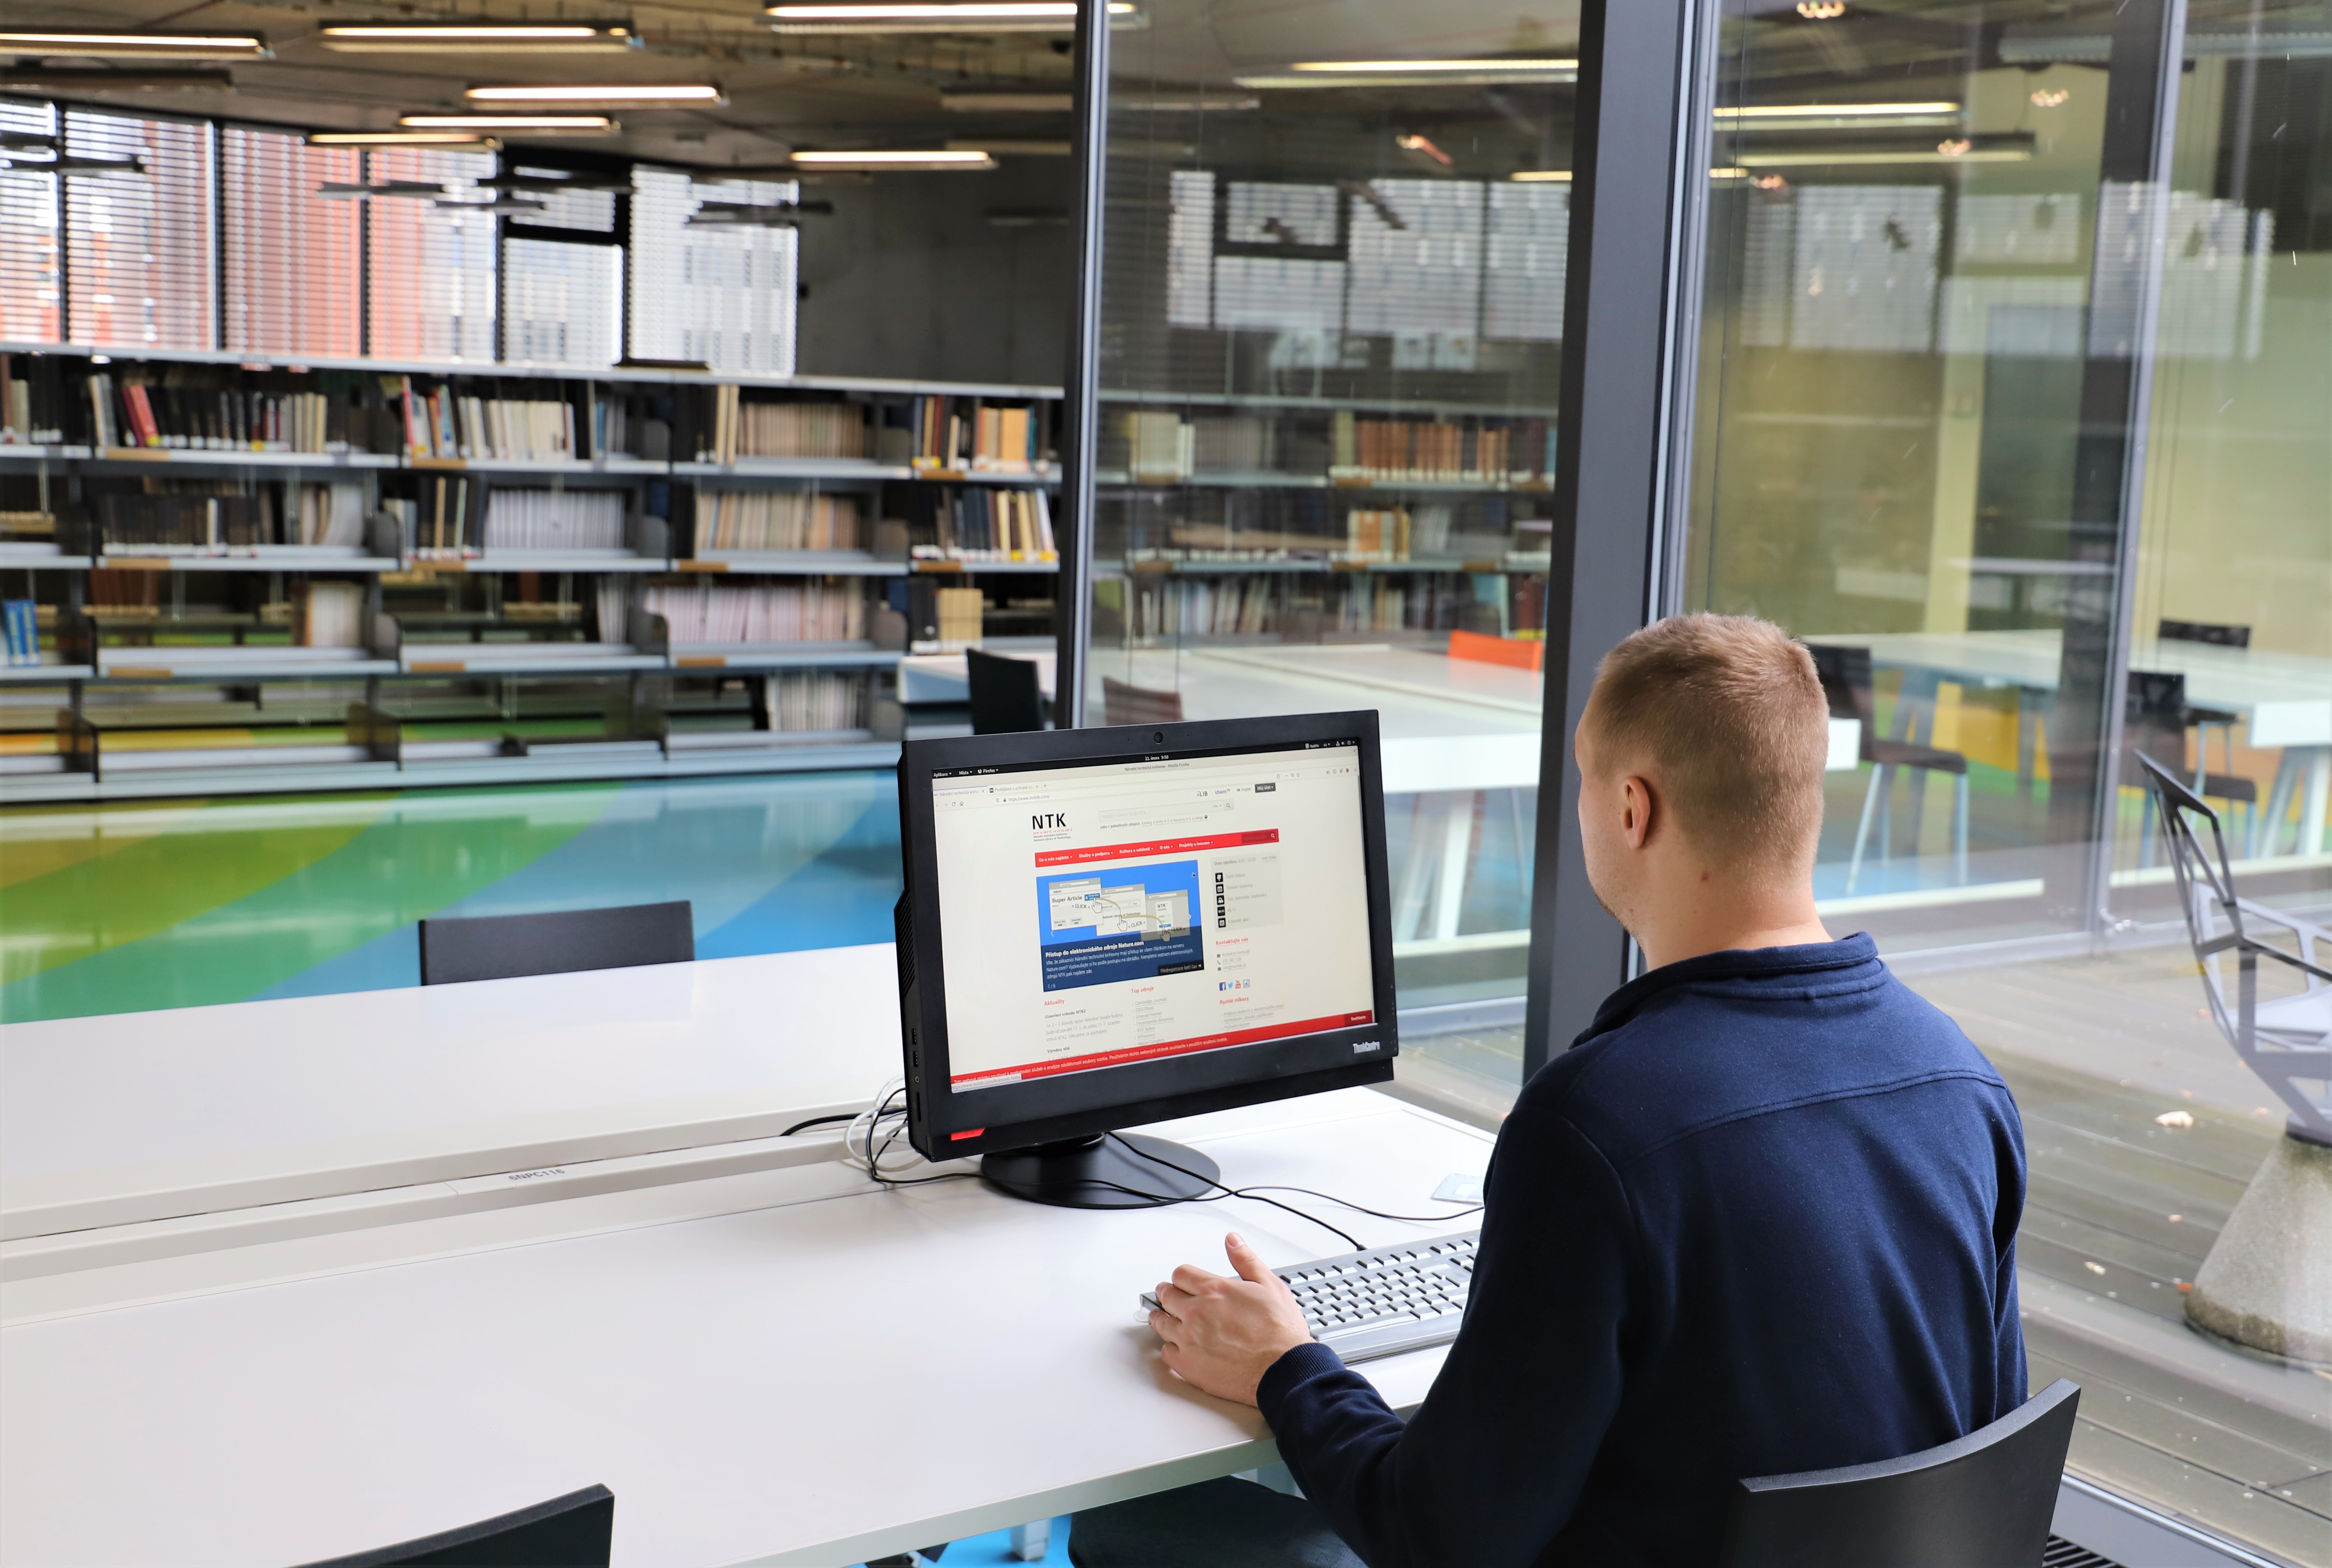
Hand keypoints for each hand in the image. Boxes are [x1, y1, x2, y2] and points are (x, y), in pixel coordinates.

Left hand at [1147, 1233, 1314, 1405]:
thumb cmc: (1280, 1331)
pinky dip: (1170, 1349)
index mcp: (1213, 1290)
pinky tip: (1177, 1347)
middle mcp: (1196, 1313)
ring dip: (1163, 1319)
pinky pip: (1166, 1353)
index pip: (1181, 1274)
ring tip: (1166, 1320)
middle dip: (1168, 1294)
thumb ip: (1245, 1260)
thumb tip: (1232, 1241)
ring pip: (1161, 1323)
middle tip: (1169, 1297)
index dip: (1182, 1277)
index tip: (1182, 1282)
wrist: (1283, 1369)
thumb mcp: (1269, 1284)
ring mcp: (1189, 1340)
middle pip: (1166, 1296)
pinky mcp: (1188, 1365)